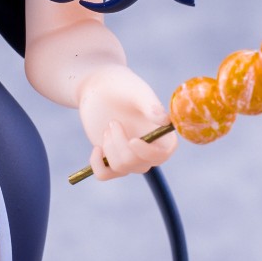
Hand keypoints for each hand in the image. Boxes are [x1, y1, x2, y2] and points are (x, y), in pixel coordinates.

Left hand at [77, 63, 177, 180]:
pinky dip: (97, 164)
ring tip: (107, 127)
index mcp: (161, 134)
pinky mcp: (110, 158)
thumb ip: (150, 105)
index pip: (163, 155)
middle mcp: (148, 149)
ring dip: (110, 147)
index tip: (133, 140)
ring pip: (121, 168)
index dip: (148, 153)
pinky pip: (104, 174)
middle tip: (113, 122)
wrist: (99, 87)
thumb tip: (165, 120)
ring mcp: (129, 156)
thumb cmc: (123, 85)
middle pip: (140, 165)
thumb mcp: (137, 92)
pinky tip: (96, 148)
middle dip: (121, 145)